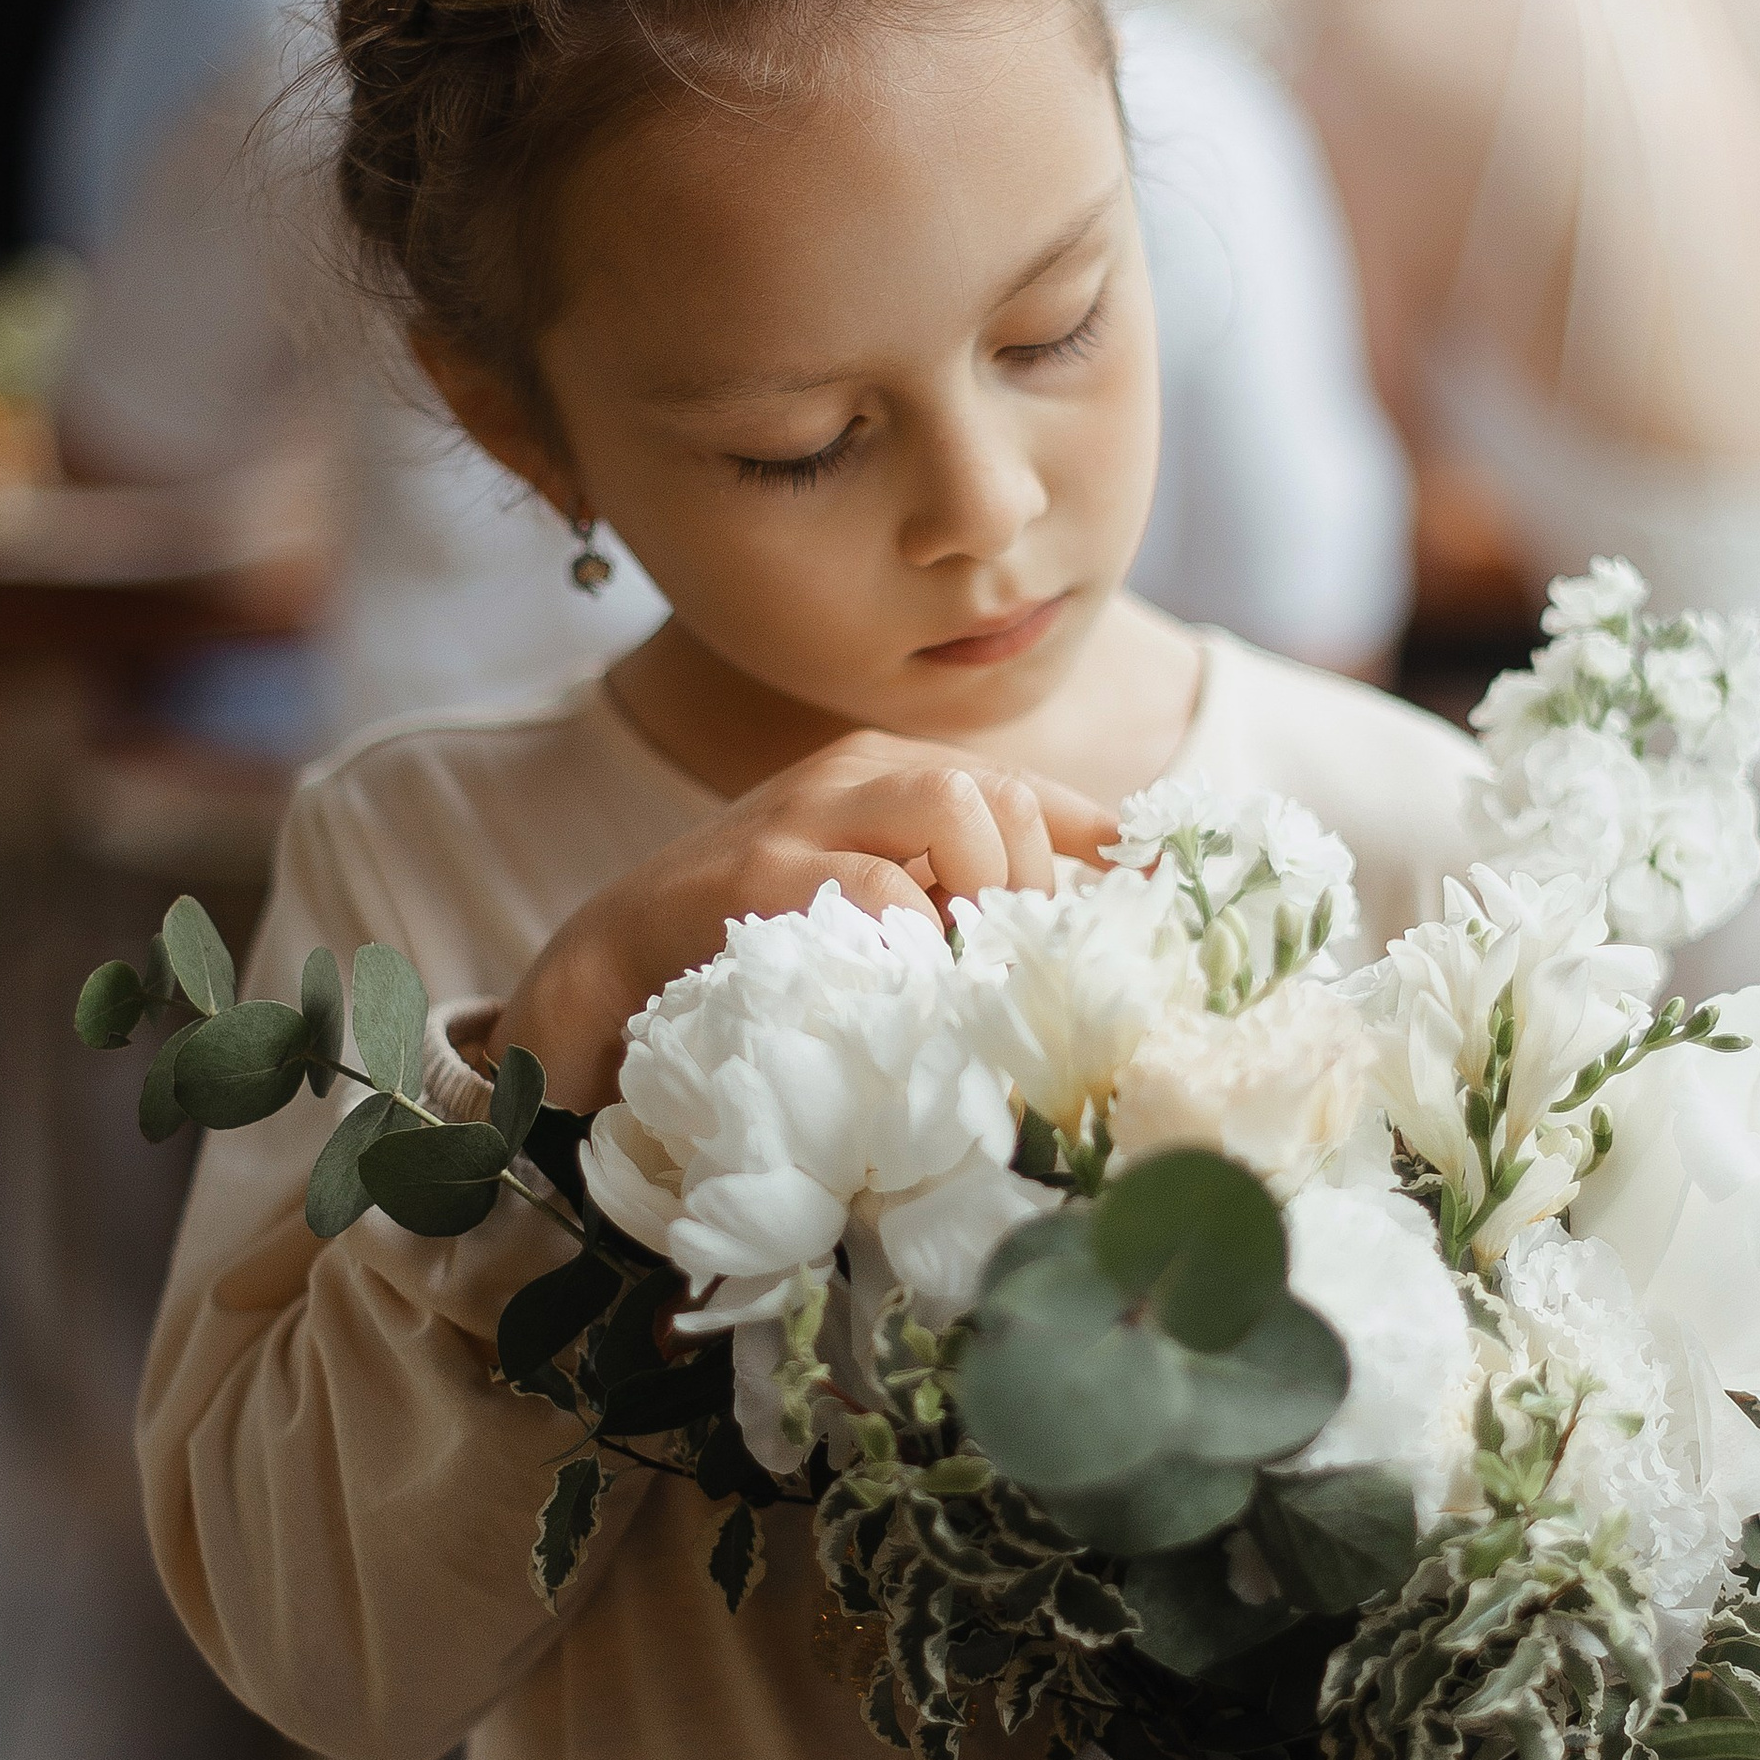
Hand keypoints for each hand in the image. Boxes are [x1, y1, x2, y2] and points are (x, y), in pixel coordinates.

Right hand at [500, 731, 1112, 1111]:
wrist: (616, 956)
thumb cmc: (765, 933)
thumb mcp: (874, 893)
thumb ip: (966, 893)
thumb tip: (1105, 910)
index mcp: (891, 771)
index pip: (1027, 793)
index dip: (1097, 853)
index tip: (1142, 909)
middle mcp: (855, 774)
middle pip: (1003, 794)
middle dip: (1032, 889)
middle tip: (1011, 970)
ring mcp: (806, 816)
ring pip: (957, 809)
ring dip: (984, 900)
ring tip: (963, 972)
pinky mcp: (763, 875)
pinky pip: (883, 893)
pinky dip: (917, 943)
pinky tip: (909, 988)